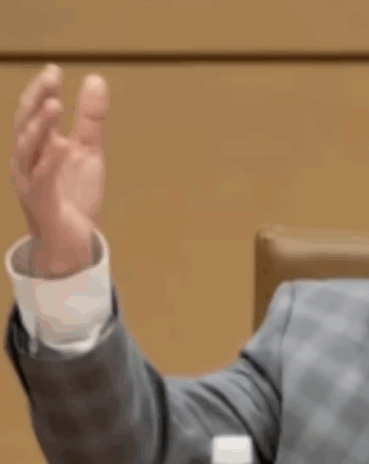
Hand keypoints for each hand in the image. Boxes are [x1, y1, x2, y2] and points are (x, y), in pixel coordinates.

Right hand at [10, 64, 107, 276]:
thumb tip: (96, 79)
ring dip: (39, 125)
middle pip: (25, 125)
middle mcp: (27, 162)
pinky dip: (51, 161)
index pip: (33, 114)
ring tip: (54, 104)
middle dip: (36, 100)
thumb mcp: (88, 149)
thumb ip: (90, 118)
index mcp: (37, 148)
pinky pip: (42, 179)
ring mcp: (30, 182)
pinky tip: (63, 146)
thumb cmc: (73, 194)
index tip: (55, 69)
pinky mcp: (42, 203)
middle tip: (51, 76)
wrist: (72, 241)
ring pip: (27, 149)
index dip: (41, 91)